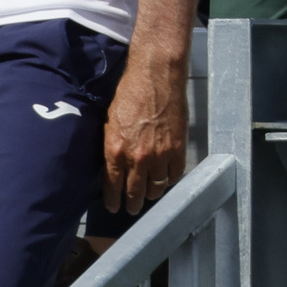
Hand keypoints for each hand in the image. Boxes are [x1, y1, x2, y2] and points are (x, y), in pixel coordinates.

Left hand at [102, 54, 188, 215]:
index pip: (113, 186)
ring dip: (152, 194)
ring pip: (157, 187)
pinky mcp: (177, 150)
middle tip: (132, 209)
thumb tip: (113, 164)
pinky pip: (175, 175)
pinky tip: (166, 180)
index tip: (114, 207)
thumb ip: (112, 146)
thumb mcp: (109, 121)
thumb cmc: (128, 93)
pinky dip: (170, 180)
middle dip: (133, 203)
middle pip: (135, 191)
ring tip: (150, 195)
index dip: (113, 200)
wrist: (155, 77)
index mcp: (115, 150)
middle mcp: (137, 158)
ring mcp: (159, 156)